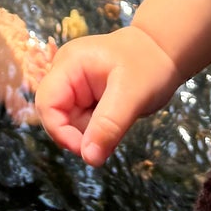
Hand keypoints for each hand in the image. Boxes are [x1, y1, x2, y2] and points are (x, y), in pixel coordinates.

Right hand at [35, 24, 182, 165]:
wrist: (163, 51)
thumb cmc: (149, 65)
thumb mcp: (132, 96)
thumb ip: (108, 126)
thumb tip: (89, 158)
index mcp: (69, 65)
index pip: (47, 103)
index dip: (60, 131)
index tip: (87, 151)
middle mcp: (66, 75)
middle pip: (57, 116)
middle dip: (80, 134)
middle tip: (109, 138)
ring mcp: (75, 86)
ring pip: (71, 124)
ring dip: (92, 133)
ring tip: (119, 121)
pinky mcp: (86, 97)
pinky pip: (83, 123)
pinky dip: (98, 130)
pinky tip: (117, 120)